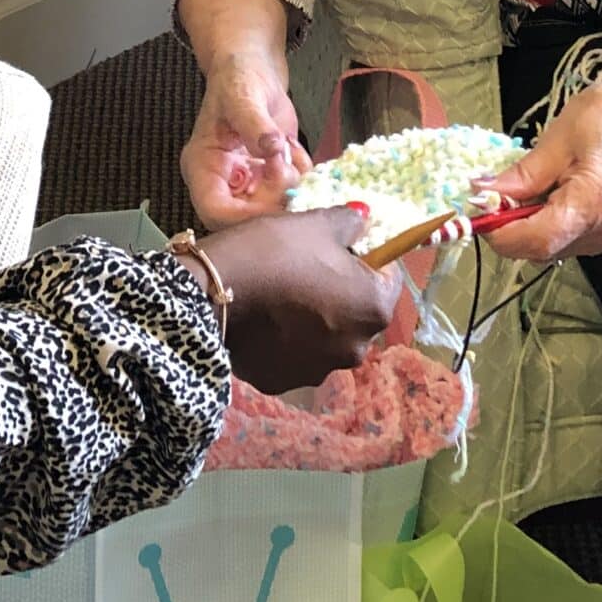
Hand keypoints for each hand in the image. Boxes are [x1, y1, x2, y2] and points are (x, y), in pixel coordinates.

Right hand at [181, 49, 311, 227]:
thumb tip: (271, 148)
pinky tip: (293, 150)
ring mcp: (248, 184)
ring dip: (293, 189)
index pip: (215, 211)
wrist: (254, 71)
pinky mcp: (270, 181)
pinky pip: (292, 195)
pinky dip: (303, 178)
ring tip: (289, 151)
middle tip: (292, 173)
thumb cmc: (237, 79)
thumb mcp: (241, 96)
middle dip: (276, 203)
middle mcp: (223, 182)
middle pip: (246, 220)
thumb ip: (255, 124)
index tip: (276, 201)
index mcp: (203, 167)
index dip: (245, 218)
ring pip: (274, 212)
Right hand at [192, 207, 398, 392]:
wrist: (213, 290)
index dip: (367, 259)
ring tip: (281, 297)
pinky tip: (263, 320)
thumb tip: (364, 220)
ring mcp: (318, 371)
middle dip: (341, 293)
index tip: (341, 248)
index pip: (388, 279)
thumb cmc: (276, 252)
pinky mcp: (282, 382)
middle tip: (307, 270)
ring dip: (314, 321)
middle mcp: (356, 348)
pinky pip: (292, 356)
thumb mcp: (318, 223)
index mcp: (374, 308)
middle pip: (357, 313)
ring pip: (325, 338)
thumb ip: (351, 222)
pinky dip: (284, 341)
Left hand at [477, 75, 601, 263]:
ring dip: (523, 225)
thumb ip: (522, 174)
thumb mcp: (559, 136)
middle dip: (506, 226)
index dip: (498, 230)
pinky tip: (542, 196)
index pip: (534, 240)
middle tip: (492, 193)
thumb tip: (482, 194)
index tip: (476, 207)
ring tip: (523, 189)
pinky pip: (560, 241)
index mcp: (592, 203)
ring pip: (546, 249)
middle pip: (537, 249)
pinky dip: (541, 223)